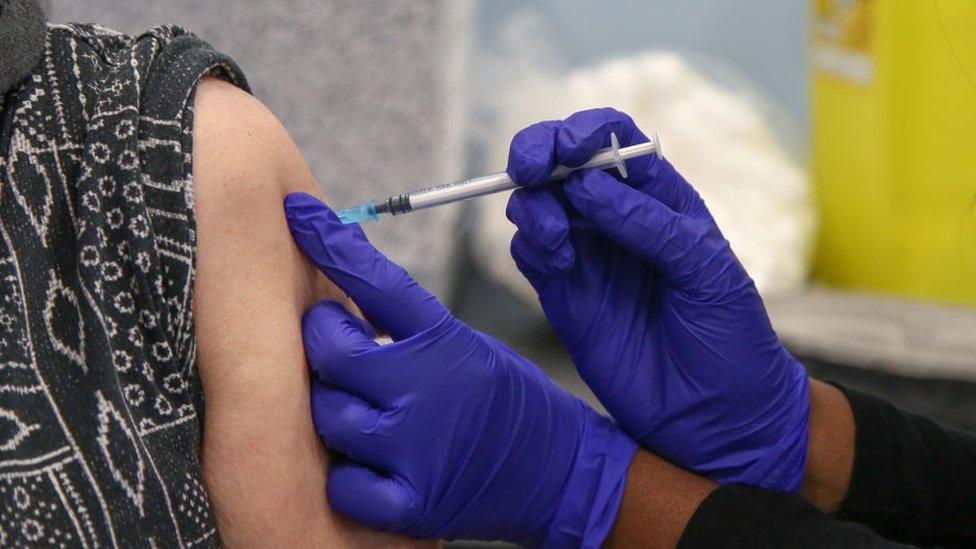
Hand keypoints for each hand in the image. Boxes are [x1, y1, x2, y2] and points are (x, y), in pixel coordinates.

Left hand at [284, 193, 637, 545]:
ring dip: (337, 411)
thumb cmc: (510, 404)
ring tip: (366, 411)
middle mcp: (430, 388)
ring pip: (330, 416)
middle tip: (339, 344)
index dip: (331, 242)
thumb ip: (409, 332)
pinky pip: (344, 485)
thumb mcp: (470, 348)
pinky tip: (373, 466)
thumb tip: (339, 301)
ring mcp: (420, 448)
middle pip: (331, 350)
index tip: (297, 213)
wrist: (565, 473)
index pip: (377, 280)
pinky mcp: (416, 503)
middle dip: (325, 341)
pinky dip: (350, 478)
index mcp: (447, 340)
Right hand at [505, 108, 808, 491]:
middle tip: (532, 170)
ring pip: (536, 205)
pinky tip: (559, 266)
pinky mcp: (564, 297)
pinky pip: (529, 254)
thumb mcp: (708, 272)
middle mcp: (617, 221)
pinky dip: (531, 247)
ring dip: (533, 206)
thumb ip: (649, 225)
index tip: (570, 147)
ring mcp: (588, 258)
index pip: (614, 141)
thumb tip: (585, 185)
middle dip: (538, 154)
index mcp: (661, 200)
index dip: (585, 130)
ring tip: (557, 239)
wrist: (718, 418)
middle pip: (562, 165)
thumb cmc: (731, 338)